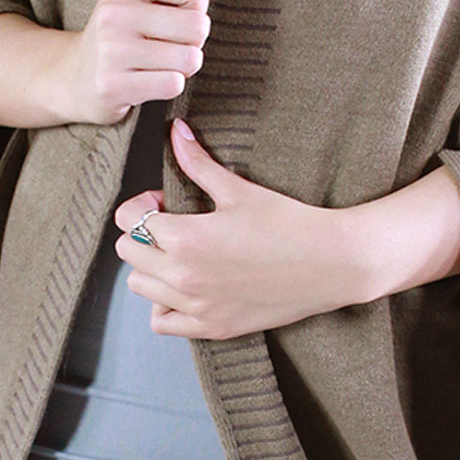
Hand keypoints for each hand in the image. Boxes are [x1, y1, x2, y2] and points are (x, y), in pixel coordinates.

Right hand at [54, 0, 211, 125]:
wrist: (73, 77)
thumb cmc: (123, 31)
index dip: (196, 6)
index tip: (173, 14)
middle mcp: (114, 11)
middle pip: (198, 25)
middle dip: (193, 41)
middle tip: (164, 44)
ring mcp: (110, 49)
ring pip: (189, 58)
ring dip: (182, 67)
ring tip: (155, 63)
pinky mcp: (111, 85)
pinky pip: (173, 84)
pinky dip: (168, 86)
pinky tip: (144, 81)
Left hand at [113, 118, 370, 338]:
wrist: (330, 264)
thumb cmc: (288, 222)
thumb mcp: (239, 190)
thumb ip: (198, 163)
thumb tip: (176, 132)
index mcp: (186, 238)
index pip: (129, 220)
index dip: (144, 204)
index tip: (167, 201)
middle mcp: (183, 276)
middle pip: (129, 252)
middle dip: (144, 233)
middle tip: (174, 223)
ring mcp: (197, 306)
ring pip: (140, 286)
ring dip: (152, 266)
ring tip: (181, 253)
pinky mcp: (212, 327)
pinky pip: (162, 322)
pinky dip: (164, 304)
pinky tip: (187, 286)